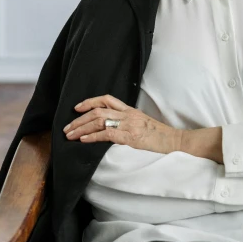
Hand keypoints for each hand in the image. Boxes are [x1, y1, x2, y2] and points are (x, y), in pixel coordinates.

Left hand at [62, 94, 180, 153]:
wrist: (174, 141)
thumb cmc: (160, 136)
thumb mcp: (142, 124)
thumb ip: (128, 123)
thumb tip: (110, 128)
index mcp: (130, 110)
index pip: (107, 100)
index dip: (90, 102)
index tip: (77, 108)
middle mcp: (128, 115)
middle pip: (98, 111)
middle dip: (80, 119)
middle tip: (67, 128)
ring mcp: (129, 125)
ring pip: (99, 121)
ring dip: (82, 128)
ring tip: (70, 135)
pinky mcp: (130, 137)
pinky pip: (107, 134)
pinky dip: (93, 136)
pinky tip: (83, 140)